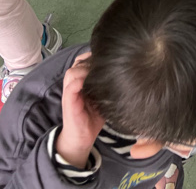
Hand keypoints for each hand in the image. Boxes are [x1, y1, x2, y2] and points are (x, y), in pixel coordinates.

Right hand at [55, 52, 104, 168]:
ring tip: (98, 73)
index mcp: (81, 82)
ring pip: (73, 72)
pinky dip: (80, 81)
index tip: (108, 56)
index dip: (93, 57)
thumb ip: (108, 85)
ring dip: (85, 69)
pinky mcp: (69, 102)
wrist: (82, 139)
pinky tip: (92, 82)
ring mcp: (70, 92)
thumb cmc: (94, 118)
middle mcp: (74, 84)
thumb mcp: (103, 98)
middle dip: (90, 60)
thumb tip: (126, 72)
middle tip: (105, 64)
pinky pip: (71, 86)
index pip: (83, 61)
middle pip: (78, 62)